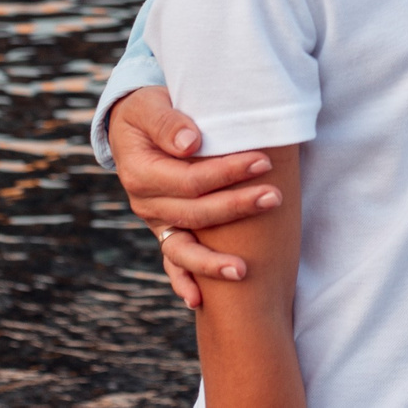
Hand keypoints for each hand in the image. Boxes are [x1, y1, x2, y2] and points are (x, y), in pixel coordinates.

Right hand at [107, 85, 281, 308]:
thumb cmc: (149, 110)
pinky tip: (199, 302)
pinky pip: (172, 260)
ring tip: (243, 270)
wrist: (132, 126)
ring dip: (212, 261)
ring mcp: (154, 221)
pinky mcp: (164, 229)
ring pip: (181, 249)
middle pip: (195, 213)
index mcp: (140, 172)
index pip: (190, 179)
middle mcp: (144, 203)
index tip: (263, 161)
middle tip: (275, 197)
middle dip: (236, 207)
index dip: (227, 173)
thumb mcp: (151, 106)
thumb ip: (169, 123)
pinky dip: (183, 281)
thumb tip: (191, 143)